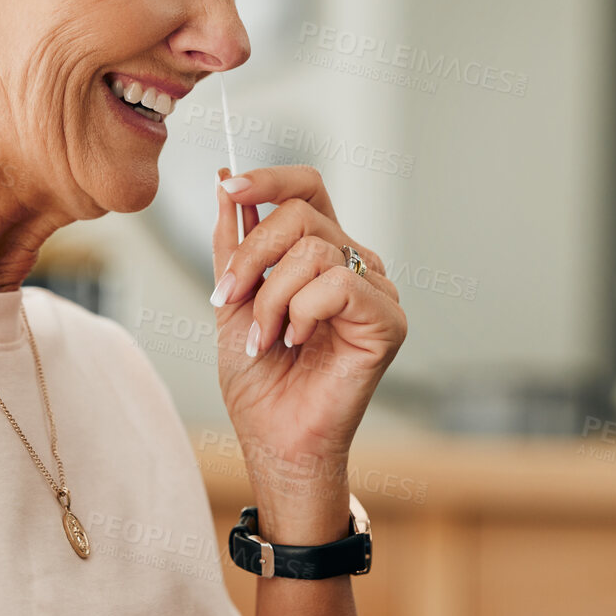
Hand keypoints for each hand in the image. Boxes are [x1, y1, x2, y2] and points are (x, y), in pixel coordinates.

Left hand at [210, 165, 406, 540]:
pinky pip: (339, 284)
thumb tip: (226, 183)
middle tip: (226, 298)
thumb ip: (232, 243)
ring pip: (314, 250)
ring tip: (265, 337)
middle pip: (299, 215)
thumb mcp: (232, 298)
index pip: (307, 189)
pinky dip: (303, 312)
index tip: (231, 186)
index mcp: (320, 252)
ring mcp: (376, 289)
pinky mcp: (388, 320)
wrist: (273, 437)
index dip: (270, 179)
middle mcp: (354, 263)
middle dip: (250, 255)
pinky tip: (298, 341)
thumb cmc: (259, 378)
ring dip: (271, 297)